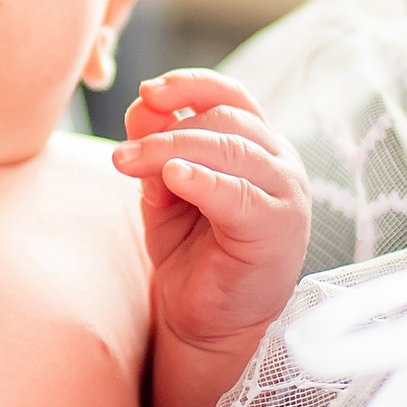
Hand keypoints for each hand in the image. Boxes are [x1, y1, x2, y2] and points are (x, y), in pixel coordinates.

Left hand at [112, 70, 310, 352]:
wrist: (209, 321)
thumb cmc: (192, 253)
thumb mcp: (165, 193)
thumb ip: (156, 151)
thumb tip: (141, 105)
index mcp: (256, 146)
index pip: (230, 95)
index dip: (190, 85)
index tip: (147, 91)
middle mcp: (279, 163)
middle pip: (223, 121)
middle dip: (165, 131)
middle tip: (120, 156)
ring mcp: (285, 194)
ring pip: (230, 149)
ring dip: (171, 150)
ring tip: (128, 163)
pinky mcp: (278, 228)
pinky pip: (238, 193)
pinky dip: (203, 180)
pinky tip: (172, 178)